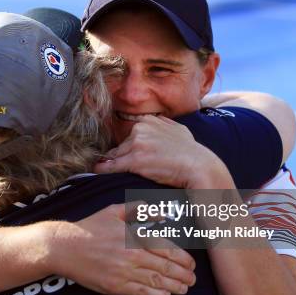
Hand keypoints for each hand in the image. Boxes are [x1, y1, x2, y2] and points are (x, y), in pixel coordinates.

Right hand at [46, 202, 195, 294]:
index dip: (183, 259)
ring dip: (174, 286)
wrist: (66, 247)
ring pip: (157, 282)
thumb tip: (161, 214)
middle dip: (183, 275)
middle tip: (193, 280)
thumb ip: (139, 209)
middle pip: (166, 268)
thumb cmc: (91, 227)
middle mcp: (132, 255)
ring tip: (184, 289)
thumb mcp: (115, 211)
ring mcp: (124, 272)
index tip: (192, 264)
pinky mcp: (115, 286)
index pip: (167, 250)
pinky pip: (141, 293)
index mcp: (135, 237)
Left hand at [94, 115, 231, 188]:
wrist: (198, 166)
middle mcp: (140, 129)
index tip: (125, 155)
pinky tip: (96, 171)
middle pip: (121, 146)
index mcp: (149, 120)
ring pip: (116, 156)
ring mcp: (137, 144)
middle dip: (123, 157)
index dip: (129, 148)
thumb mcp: (178, 130)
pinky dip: (103, 169)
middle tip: (132, 169)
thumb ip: (164, 125)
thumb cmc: (191, 151)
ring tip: (119, 174)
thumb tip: (157, 122)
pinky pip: (112, 166)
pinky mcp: (134, 160)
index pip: (130, 135)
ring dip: (115, 165)